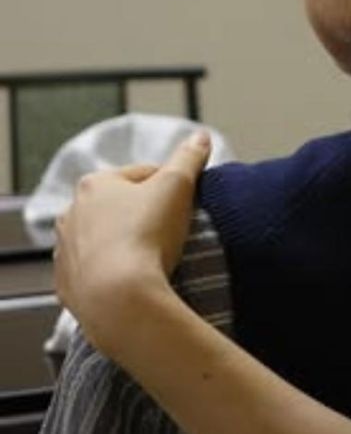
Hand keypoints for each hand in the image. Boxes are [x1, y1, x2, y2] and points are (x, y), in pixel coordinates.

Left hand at [53, 131, 211, 354]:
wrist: (119, 298)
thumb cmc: (146, 235)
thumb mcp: (178, 185)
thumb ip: (189, 157)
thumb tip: (200, 137)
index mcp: (95, 183)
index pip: (143, 174)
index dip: (170, 186)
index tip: (185, 203)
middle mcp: (71, 213)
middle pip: (120, 206)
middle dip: (143, 213)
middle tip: (171, 229)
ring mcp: (65, 251)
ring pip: (104, 238)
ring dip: (125, 242)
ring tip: (153, 256)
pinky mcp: (66, 284)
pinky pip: (94, 271)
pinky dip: (111, 272)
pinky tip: (133, 279)